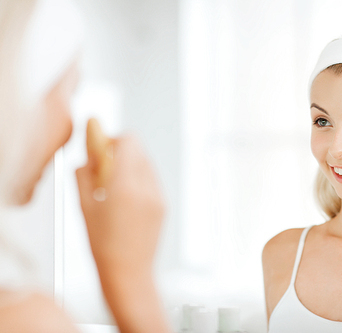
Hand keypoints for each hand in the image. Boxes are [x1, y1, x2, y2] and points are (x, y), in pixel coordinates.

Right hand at [76, 134, 165, 276]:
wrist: (129, 272)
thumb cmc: (103, 245)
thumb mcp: (83, 207)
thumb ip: (83, 176)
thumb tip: (86, 157)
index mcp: (125, 186)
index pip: (129, 142)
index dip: (113, 139)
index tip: (100, 146)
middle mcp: (147, 188)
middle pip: (139, 150)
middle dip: (120, 152)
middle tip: (103, 166)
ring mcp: (158, 196)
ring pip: (146, 164)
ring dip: (130, 165)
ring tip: (113, 186)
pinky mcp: (163, 205)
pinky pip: (152, 181)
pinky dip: (139, 179)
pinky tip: (125, 198)